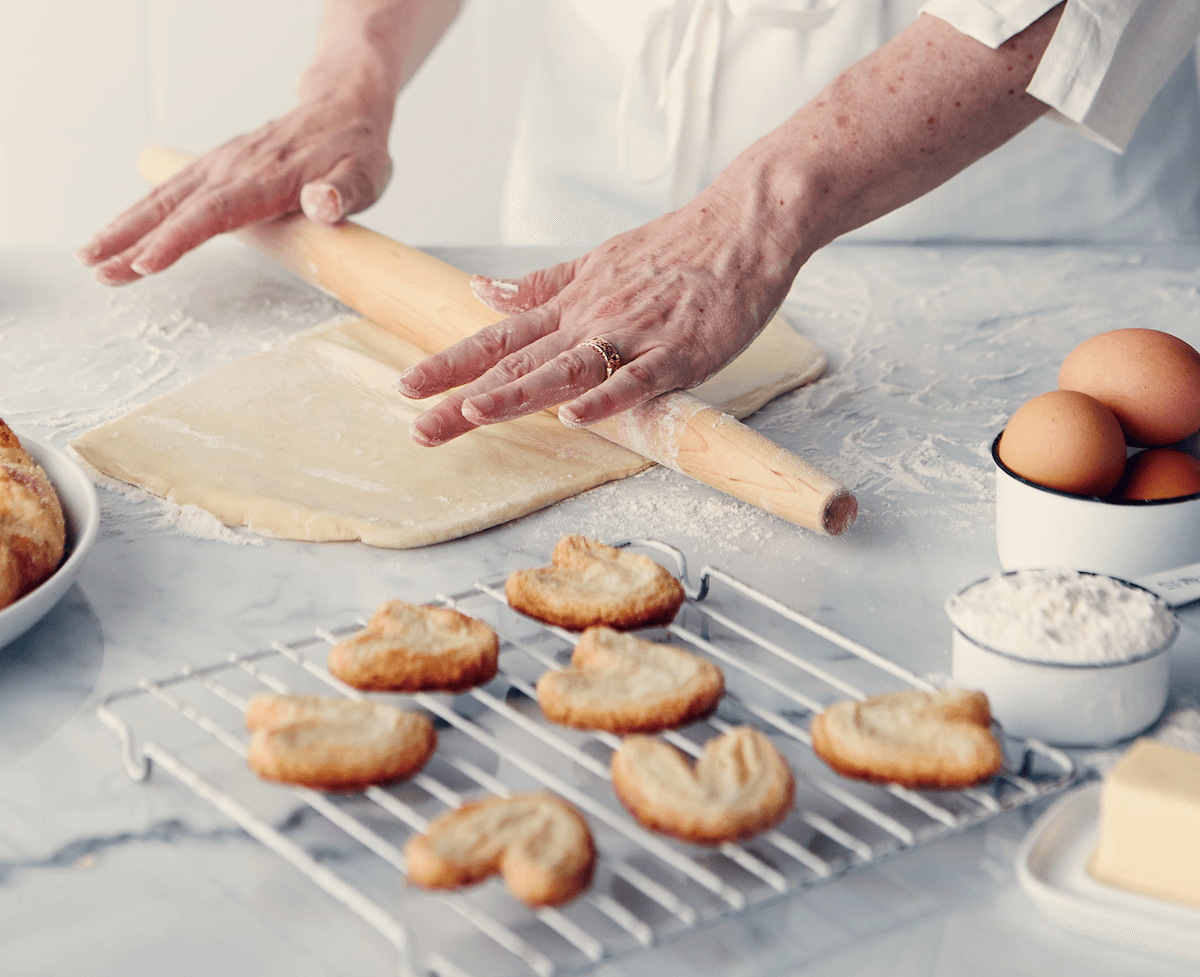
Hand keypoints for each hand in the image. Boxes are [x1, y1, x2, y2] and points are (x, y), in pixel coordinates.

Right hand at [78, 95, 392, 284]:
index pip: (217, 212)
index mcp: (271, 178)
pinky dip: (140, 213)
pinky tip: (117, 234)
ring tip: (91, 258)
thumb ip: (345, 192)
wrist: (342, 106)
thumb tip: (324, 203)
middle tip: (100, 271)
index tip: (148, 264)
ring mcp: (221, 164)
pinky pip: (170, 191)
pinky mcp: (216, 166)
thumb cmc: (355, 149)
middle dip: (134, 241)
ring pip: (164, 197)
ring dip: (125, 228)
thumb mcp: (365, 174)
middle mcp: (236, 168)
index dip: (179, 239)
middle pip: (176, 207)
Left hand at [395, 182, 802, 445]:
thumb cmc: (672, 249)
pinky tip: (576, 417)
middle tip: (420, 428)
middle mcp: (590, 320)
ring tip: (475, 413)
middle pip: (519, 364)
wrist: (740, 226)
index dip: (450, 364)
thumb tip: (482, 290)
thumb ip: (539, 286)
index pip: (498, 340)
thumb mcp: (594, 262)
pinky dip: (607, 397)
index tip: (407, 388)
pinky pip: (638, 379)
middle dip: (466, 398)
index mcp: (570, 305)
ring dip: (520, 393)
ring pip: (568, 369)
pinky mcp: (678, 351)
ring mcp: (633, 335)